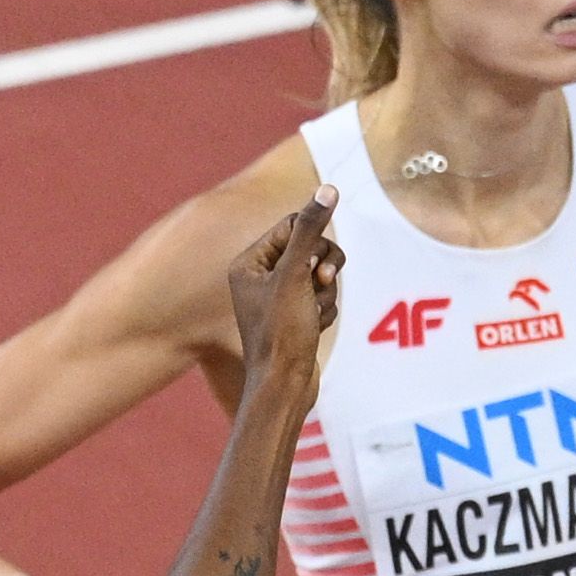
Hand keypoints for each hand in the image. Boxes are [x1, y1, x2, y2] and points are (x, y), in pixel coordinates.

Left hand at [224, 192, 343, 387]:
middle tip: (318, 286)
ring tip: (313, 314)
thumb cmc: (282, 333)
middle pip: (311, 247)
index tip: (314, 266)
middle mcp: (259, 278)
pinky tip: (314, 328)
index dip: (313, 242)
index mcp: (248, 263)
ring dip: (326, 293)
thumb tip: (327, 190)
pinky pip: (322, 296)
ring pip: (321, 273)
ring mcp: (278, 297)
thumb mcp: (296, 274)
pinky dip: (325, 310)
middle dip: (322, 269)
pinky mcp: (295, 315)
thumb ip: (310, 230)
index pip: (293, 226)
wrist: (285, 385)